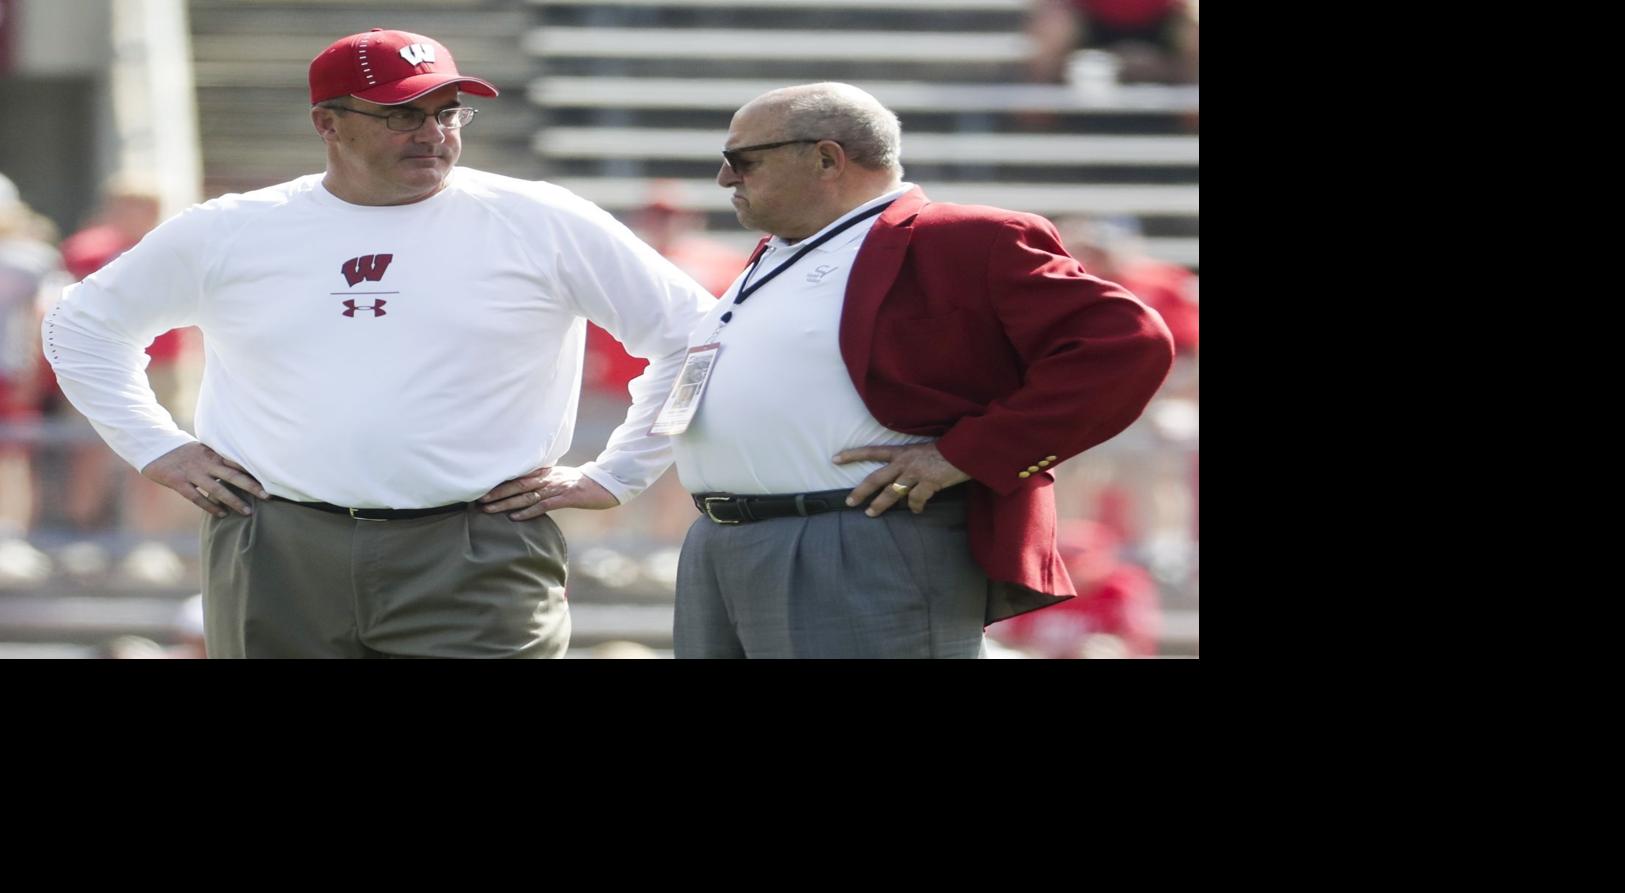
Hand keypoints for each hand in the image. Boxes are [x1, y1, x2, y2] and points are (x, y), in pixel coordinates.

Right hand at [141, 442, 268, 517]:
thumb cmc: (183, 451)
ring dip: (233, 501)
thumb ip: (219, 458)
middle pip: (232, 475)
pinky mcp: (178, 481)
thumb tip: (241, 466)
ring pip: (216, 489)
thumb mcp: (203, 449)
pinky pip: (196, 496)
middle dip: (251, 486)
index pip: (237, 462)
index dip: (253, 471)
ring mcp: (191, 473)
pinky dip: (209, 506)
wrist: (154, 445)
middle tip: (268, 495)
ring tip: (248, 511)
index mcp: (212, 454)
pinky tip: (221, 514)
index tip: (271, 478)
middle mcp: (205, 463)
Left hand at [478, 465, 619, 519]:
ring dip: (506, 503)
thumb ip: (543, 479)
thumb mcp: (560, 476)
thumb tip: (524, 486)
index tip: (481, 488)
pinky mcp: (565, 498)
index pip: (517, 476)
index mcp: (545, 472)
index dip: (499, 483)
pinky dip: (528, 512)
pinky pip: (543, 505)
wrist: (605, 484)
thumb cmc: (581, 483)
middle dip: (496, 493)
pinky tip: (515, 517)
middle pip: (517, 485)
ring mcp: (556, 488)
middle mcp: (547, 478)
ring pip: (526, 495)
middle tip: (478, 500)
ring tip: (489, 509)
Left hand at [833, 442, 969, 516]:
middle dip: (860, 491)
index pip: (873, 451)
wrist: (967, 450)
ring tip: (871, 513)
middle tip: (849, 502)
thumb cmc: (947, 450)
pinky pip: (916, 501)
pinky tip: (917, 511)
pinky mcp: (928, 483)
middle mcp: (905, 462)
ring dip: (879, 505)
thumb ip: (910, 462)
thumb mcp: (923, 451)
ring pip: (891, 493)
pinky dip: (915, 507)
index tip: (835, 458)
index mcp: (902, 451)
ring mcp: (916, 473)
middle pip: (876, 478)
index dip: (853, 455)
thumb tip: (902, 478)